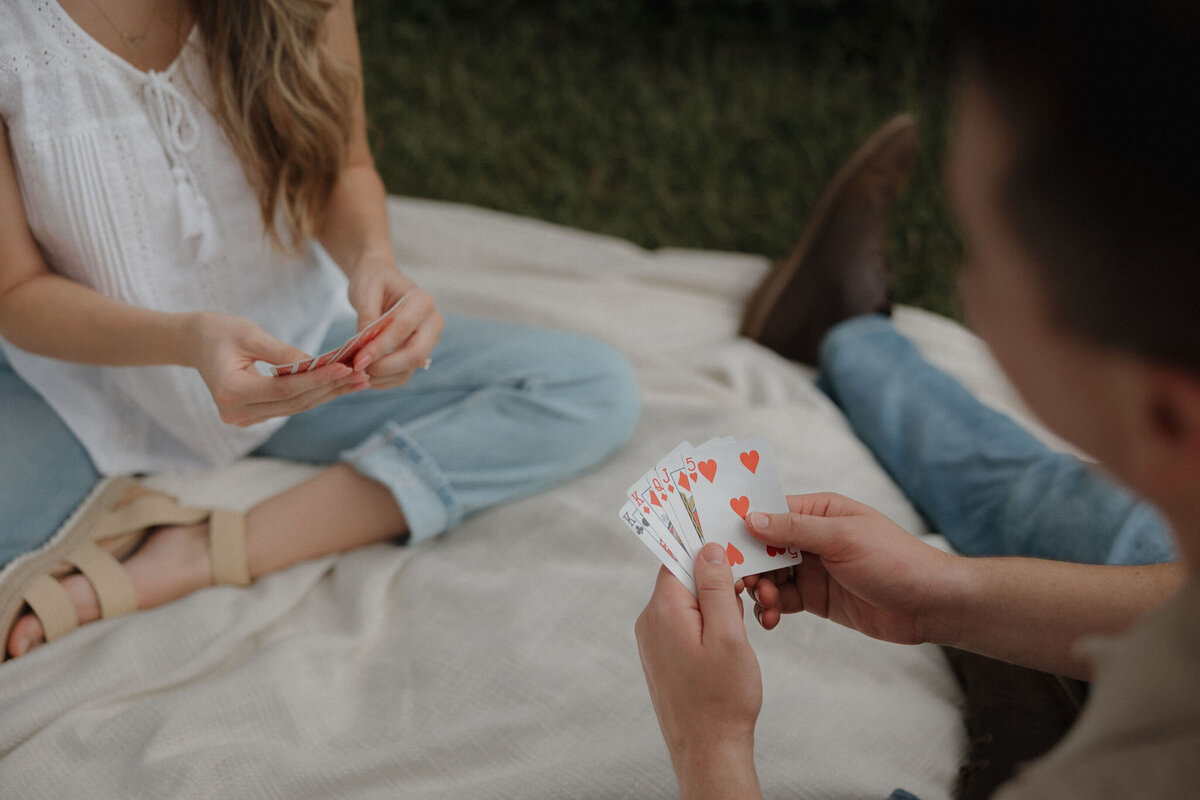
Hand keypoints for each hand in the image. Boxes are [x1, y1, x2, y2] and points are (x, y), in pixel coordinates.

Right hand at [189, 311, 367, 426]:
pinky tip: (338, 384)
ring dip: (328, 393)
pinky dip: (313, 393)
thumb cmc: (220, 331)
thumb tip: (318, 364)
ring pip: (295, 407)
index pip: (284, 389)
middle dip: (330, 388)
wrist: (195, 343)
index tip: (345, 367)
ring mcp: (243, 418)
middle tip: (362, 375)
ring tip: (358, 380)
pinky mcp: (252, 417)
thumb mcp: (250, 334)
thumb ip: (283, 353)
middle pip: (294, 402)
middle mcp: (236, 412)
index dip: (317, 379)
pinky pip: (289, 405)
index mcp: (231, 391)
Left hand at [345, 259, 442, 389]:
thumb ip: (367, 317)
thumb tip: (363, 348)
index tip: (357, 359)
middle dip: (386, 366)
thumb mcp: (366, 291)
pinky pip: (405, 374)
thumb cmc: (373, 281)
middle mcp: (432, 322)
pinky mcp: (419, 352)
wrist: (380, 280)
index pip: (403, 329)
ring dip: (384, 376)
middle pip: (416, 354)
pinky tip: (367, 377)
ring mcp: (429, 340)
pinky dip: (386, 380)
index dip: (380, 347)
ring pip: (411, 368)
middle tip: (359, 368)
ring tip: (359, 374)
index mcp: (422, 301)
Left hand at [635, 543, 762, 799]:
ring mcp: (654, 639)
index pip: (679, 558)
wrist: (709, 751)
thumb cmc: (723, 698)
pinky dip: (709, 624)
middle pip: (685, 578)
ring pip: (688, 602)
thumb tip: (708, 548)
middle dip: (718, 582)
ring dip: (717, 605)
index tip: (735, 554)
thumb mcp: (728, 634)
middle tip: (751, 596)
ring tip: (744, 626)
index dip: (708, 552)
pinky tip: (728, 644)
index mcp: (663, 611)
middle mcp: (650, 621)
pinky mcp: (662, 655)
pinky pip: (685, 623)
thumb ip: (716, 587)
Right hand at [741, 492, 962, 644]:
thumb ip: (794, 530)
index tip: (718, 541)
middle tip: (739, 583)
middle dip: (748, 564)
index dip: (743, 525)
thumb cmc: (895, 560)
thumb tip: (751, 517)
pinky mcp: (816, 598)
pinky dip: (771, 608)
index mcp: (819, 512)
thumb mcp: (842, 539)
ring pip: (769, 575)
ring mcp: (812, 568)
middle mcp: (811, 537)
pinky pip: (781, 599)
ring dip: (759, 589)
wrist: (930, 605)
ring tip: (765, 604)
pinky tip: (771, 618)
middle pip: (763, 546)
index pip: (770, 511)